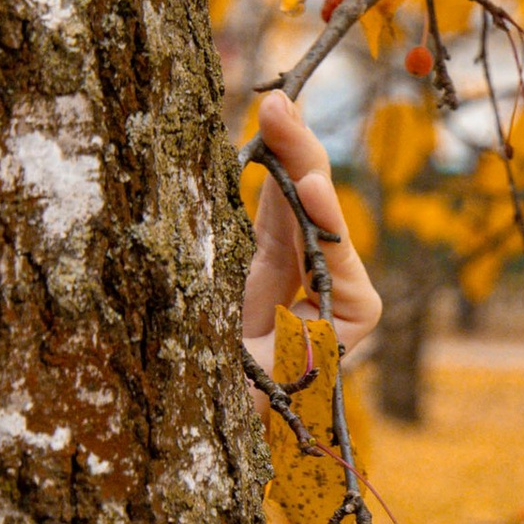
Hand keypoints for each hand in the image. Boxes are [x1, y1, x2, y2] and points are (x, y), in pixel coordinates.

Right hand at [245, 89, 382, 377]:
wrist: (179, 417)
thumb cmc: (220, 405)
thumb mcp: (251, 384)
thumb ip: (278, 354)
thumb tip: (293, 329)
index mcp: (335, 339)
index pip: (344, 276)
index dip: (328, 229)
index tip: (308, 189)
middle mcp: (325, 303)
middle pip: (322, 227)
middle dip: (303, 166)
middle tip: (281, 109)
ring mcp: (293, 278)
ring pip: (295, 211)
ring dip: (284, 157)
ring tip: (275, 106)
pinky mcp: (264, 263)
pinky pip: (270, 214)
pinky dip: (266, 176)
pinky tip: (268, 132)